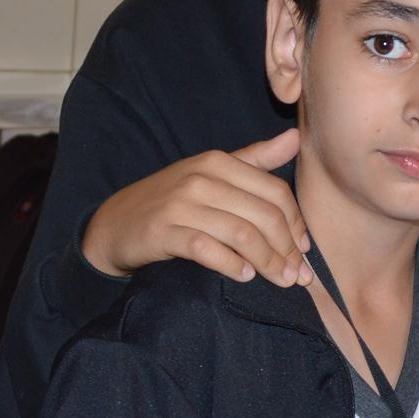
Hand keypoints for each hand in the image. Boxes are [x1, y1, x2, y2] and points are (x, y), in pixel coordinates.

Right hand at [78, 131, 308, 284]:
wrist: (114, 224)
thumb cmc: (170, 201)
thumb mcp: (210, 173)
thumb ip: (254, 158)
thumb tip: (295, 136)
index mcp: (218, 162)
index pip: (274, 191)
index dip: (296, 223)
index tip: (304, 250)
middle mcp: (201, 179)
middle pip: (263, 215)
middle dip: (287, 249)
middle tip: (299, 276)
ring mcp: (180, 205)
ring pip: (242, 234)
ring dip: (268, 262)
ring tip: (280, 281)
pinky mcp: (163, 232)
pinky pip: (208, 250)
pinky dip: (231, 265)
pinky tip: (244, 277)